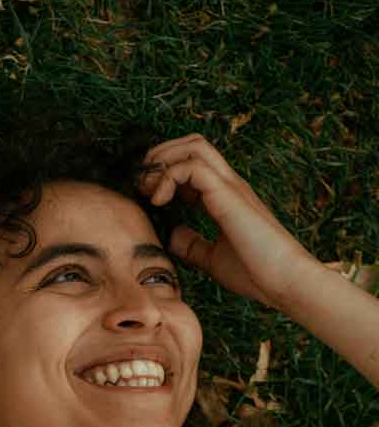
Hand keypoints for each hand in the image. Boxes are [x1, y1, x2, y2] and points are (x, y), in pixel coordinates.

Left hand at [138, 134, 317, 309]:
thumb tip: (174, 234)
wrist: (284, 282)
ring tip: (148, 189)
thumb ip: (193, 245)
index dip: (164, 172)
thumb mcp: (212, 258)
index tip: (146, 195)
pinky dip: (168, 177)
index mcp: (225, 197)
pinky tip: (159, 201)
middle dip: (160, 156)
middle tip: (142, 184)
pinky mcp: (228, 195)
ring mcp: (230, 186)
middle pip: (193, 143)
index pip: (192, 163)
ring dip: (162, 162)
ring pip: (193, 146)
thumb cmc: (255, 273)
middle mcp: (228, 185)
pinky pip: (192, 166)